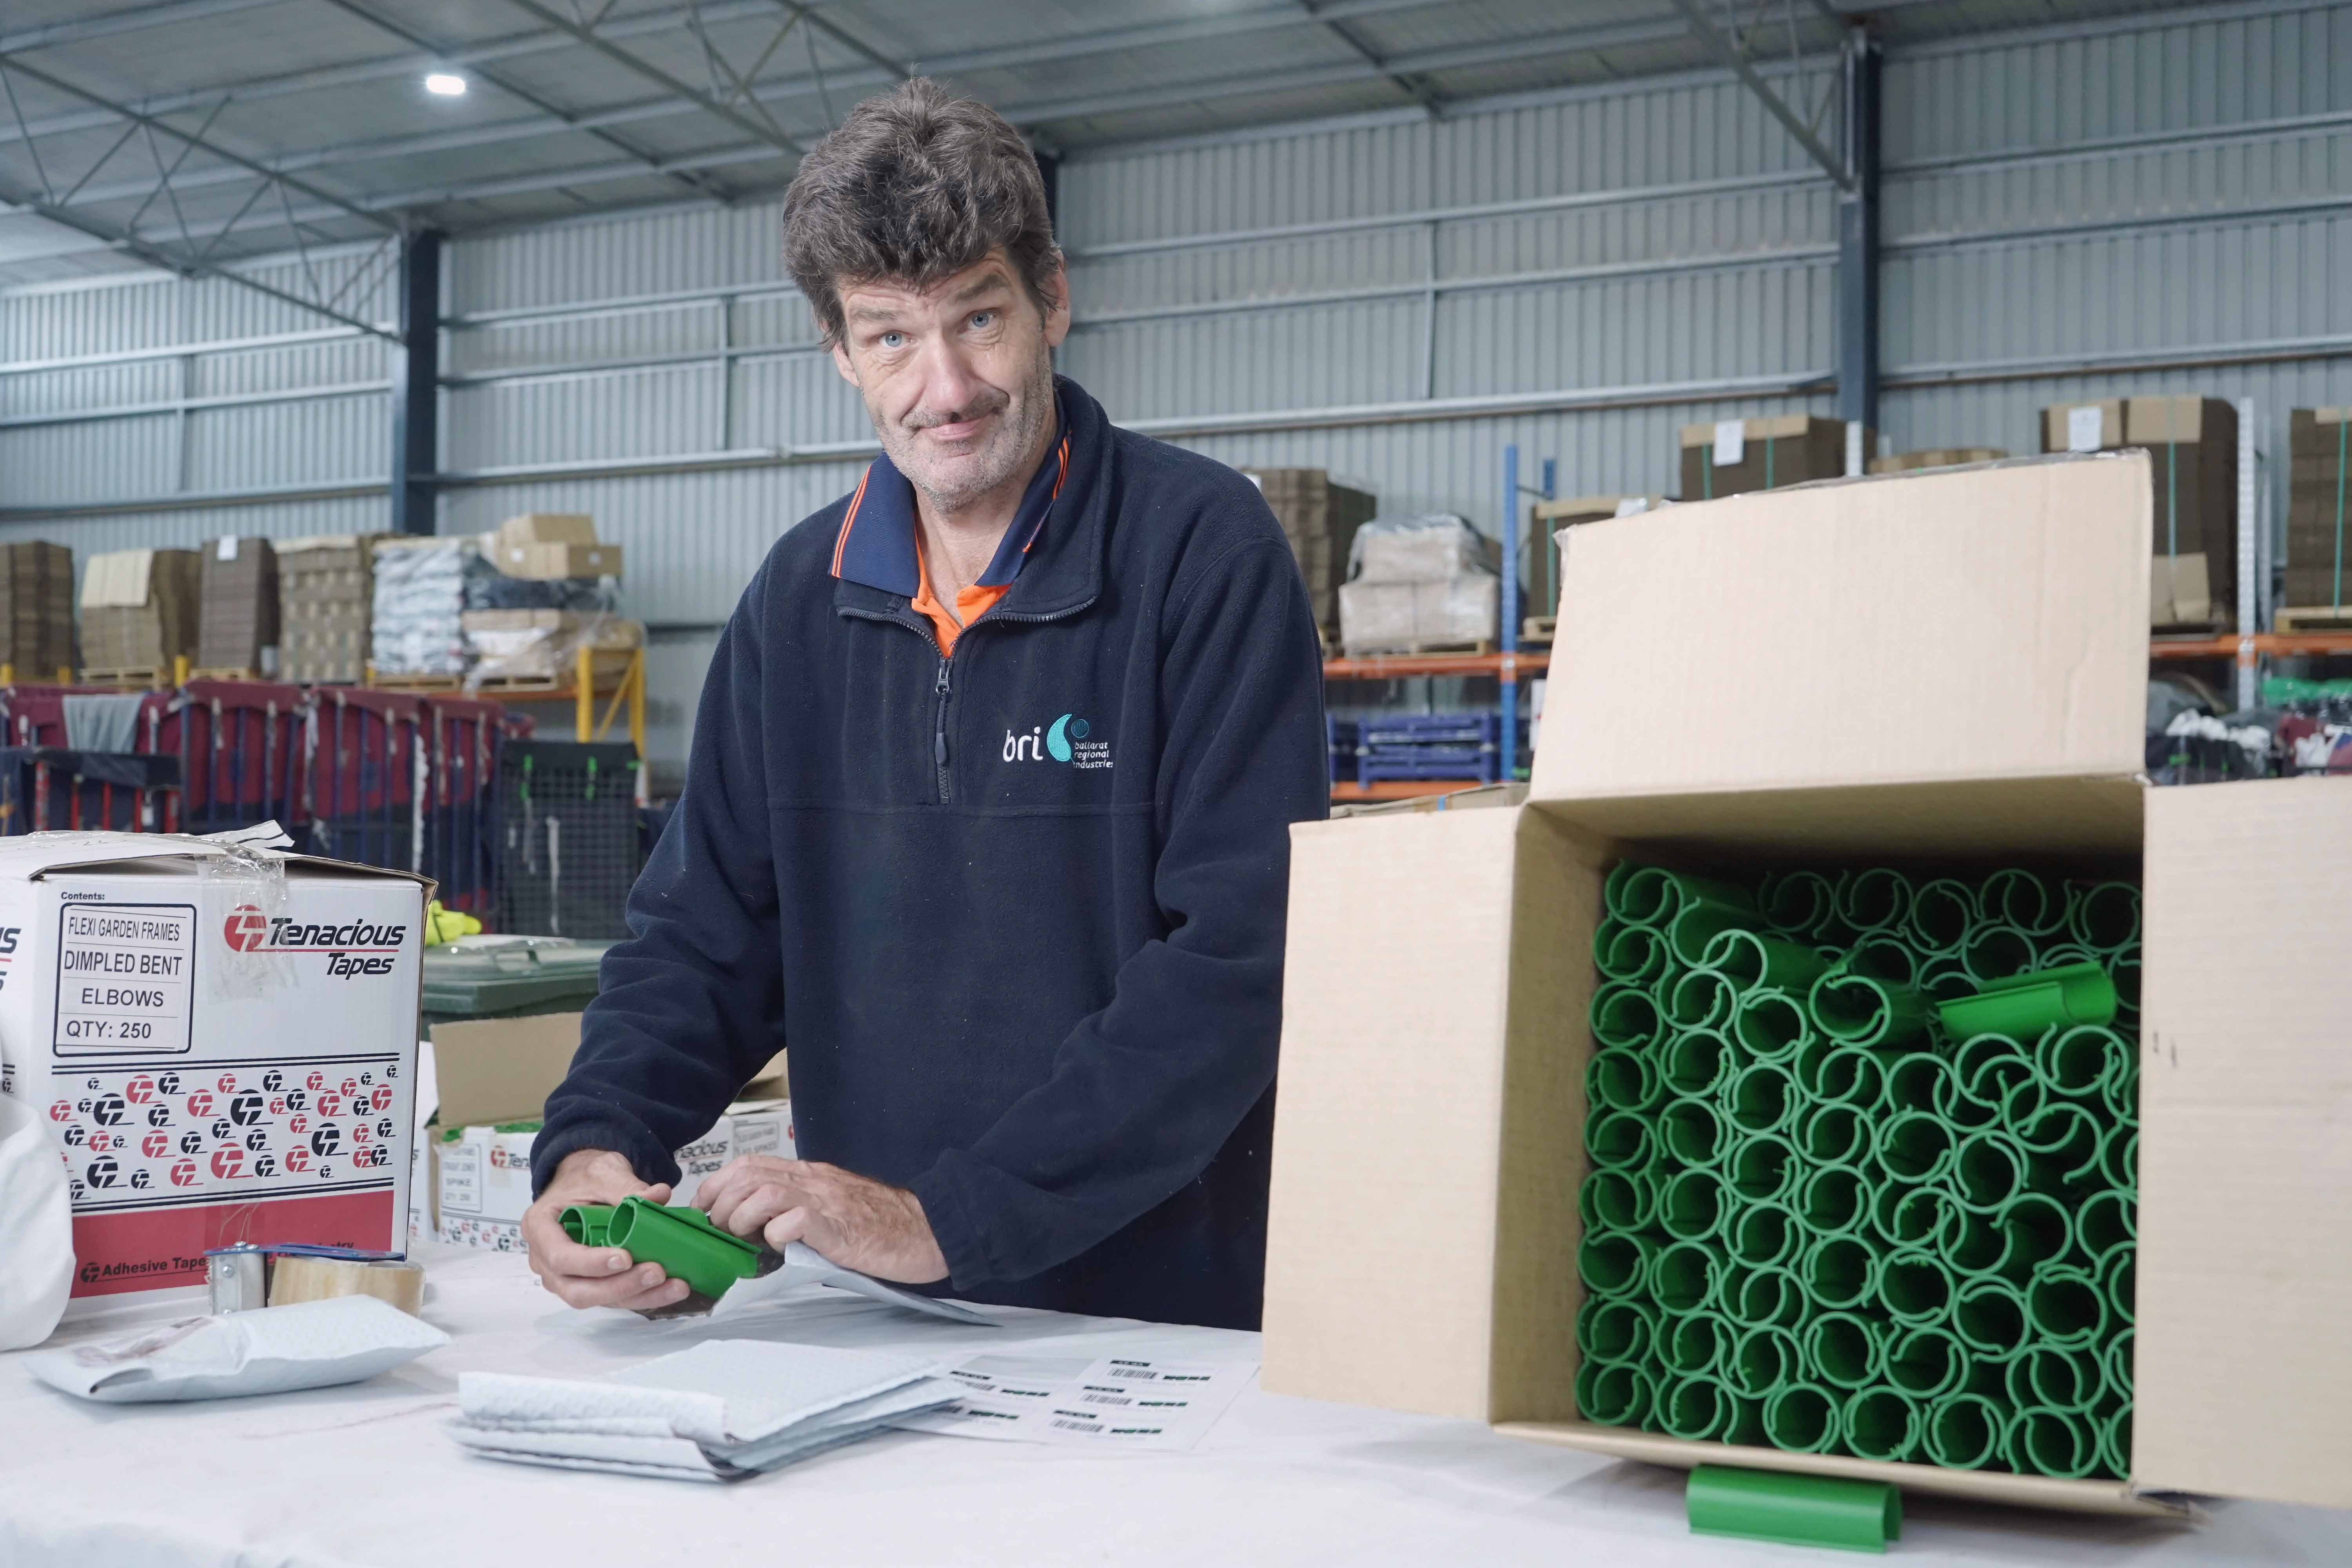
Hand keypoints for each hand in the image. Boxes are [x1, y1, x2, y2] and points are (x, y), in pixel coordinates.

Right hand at [521, 1148, 691, 1310]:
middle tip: (657, 1273)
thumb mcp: (602, 1173)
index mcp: (540, 1228)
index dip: (591, 1263)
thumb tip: (659, 1195)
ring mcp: (566, 1277)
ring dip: (638, 1296)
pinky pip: (613, 1298)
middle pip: (577, 1290)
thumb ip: (626, 1186)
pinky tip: (671, 1288)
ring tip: (675, 1285)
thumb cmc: (585, 1178)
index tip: (625, 1258)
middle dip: (619, 1286)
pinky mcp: (590, 1284)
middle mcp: (546, 1260)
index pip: (560, 1256)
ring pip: (598, 1300)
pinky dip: (643, 1296)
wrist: (584, 1182)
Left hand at [693, 1157, 947, 1283]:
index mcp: (810, 1176)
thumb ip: (799, 1211)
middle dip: (721, 1202)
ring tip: (747, 1238)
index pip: (749, 1163)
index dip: (718, 1184)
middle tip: (723, 1229)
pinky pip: (796, 1221)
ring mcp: (827, 1202)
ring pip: (764, 1192)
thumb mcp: (832, 1209)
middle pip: (748, 1174)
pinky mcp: (840, 1228)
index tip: (706, 1209)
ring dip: (743, 1217)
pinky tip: (781, 1246)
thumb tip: (759, 1229)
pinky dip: (777, 1234)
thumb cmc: (882, 1225)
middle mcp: (814, 1181)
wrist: (929, 1230)